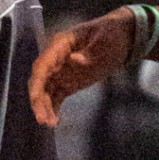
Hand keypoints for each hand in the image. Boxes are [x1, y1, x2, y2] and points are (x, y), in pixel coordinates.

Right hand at [29, 11, 134, 125]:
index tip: (36, 98)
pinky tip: (54, 122)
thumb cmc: (112, 35)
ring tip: (50, 124)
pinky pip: (55, 96)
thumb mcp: (105, 42)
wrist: (122, 37)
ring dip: (45, 107)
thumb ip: (89, 54)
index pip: (42, 65)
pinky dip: (53, 108)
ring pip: (45, 91)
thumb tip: (73, 60)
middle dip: (38, 100)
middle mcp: (56, 58)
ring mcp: (61, 71)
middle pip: (40, 80)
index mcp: (61, 44)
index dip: (37, 82)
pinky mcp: (68, 82)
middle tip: (43, 119)